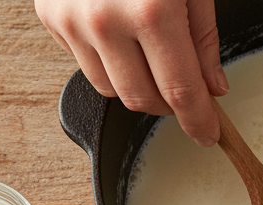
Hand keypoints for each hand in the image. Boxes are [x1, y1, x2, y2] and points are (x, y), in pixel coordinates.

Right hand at [36, 0, 227, 145]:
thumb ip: (203, 37)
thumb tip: (211, 85)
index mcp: (151, 9)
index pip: (180, 91)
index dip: (197, 120)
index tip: (207, 133)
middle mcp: (107, 20)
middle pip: (143, 100)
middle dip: (168, 103)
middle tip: (183, 88)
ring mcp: (73, 21)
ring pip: (112, 90)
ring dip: (137, 84)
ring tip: (148, 52)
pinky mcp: (51, 17)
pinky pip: (85, 64)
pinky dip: (107, 60)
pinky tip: (118, 34)